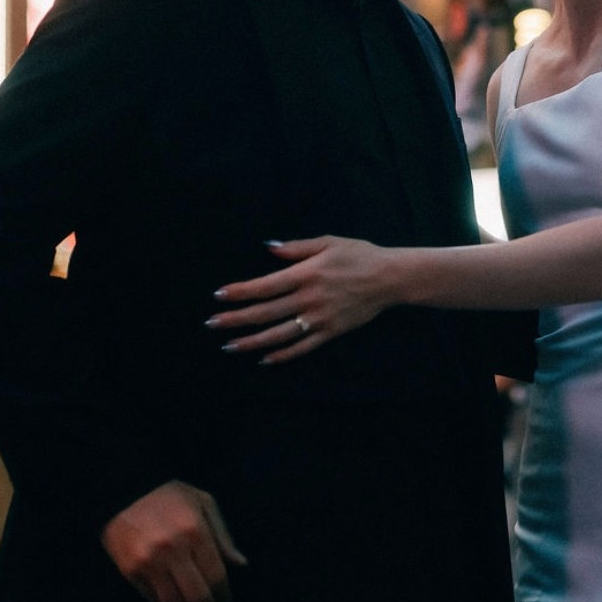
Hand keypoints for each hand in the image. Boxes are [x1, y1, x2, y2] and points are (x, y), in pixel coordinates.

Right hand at [101, 480, 246, 601]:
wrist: (124, 490)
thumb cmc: (170, 494)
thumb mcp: (203, 503)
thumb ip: (223, 535)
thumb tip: (240, 565)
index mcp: (196, 531)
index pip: (216, 577)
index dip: (224, 598)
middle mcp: (172, 549)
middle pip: (197, 596)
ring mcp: (149, 562)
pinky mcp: (130, 570)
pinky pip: (152, 599)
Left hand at [208, 236, 394, 363]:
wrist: (389, 278)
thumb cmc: (359, 255)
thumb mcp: (328, 242)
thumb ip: (296, 248)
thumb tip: (268, 248)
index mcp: (306, 275)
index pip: (264, 286)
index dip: (239, 292)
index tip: (218, 296)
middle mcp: (308, 299)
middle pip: (265, 313)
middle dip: (235, 319)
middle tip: (212, 324)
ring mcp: (319, 319)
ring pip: (278, 335)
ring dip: (251, 342)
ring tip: (229, 346)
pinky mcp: (330, 332)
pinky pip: (302, 348)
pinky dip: (282, 355)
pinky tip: (265, 359)